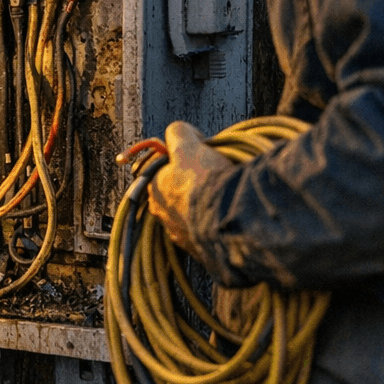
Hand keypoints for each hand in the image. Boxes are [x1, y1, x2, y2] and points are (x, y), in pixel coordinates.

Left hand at [124, 121, 225, 248]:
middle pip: (179, 193)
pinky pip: (208, 233)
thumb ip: (178, 132)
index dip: (183, 160)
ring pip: (194, 214)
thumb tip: (179, 131)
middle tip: (216, 175)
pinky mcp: (201, 252)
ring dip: (207, 205)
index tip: (201, 157)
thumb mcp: (187, 144)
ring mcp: (182, 236)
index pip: (163, 171)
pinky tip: (230, 215)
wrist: (229, 218)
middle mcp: (163, 216)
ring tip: (226, 196)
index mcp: (154, 190)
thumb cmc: (203, 179)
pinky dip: (217, 224)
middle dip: (195, 184)